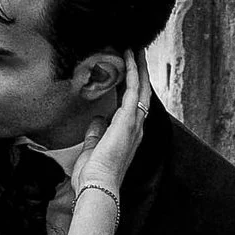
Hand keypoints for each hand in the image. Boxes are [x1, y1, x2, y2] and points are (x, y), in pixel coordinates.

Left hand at [73, 50, 150, 208]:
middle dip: (140, 72)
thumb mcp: (92, 149)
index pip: (132, 105)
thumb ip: (96, 133)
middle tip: (137, 53)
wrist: (97, 185)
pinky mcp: (129, 119)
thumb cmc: (93, 175)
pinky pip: (134, 89)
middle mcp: (135, 127)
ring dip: (139, 67)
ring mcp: (134, 123)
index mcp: (127, 135)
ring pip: (141, 87)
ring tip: (135, 49)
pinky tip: (130, 57)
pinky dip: (133, 71)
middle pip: (142, 93)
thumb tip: (98, 119)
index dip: (132, 86)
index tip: (129, 71)